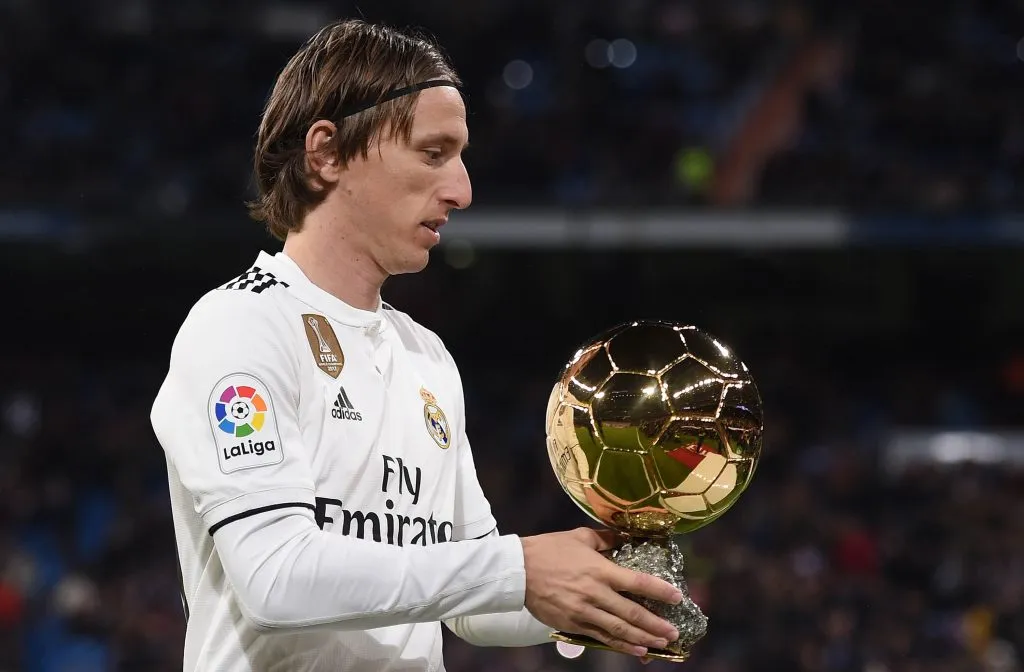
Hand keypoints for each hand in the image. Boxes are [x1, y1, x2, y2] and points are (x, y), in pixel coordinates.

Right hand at [521, 527, 681, 657]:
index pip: (637, 582)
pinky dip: (620, 645)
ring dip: (643, 639)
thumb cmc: (548, 550)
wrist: (517, 570)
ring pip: (619, 630)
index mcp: (599, 570)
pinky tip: (636, 650)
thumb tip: (625, 537)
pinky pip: (601, 637)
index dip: (659, 591)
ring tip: (662, 644)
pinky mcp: (572, 624)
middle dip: (656, 624)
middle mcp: (595, 593)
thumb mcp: (580, 537)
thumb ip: (605, 539)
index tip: (677, 597)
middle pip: (632, 613)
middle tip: (675, 632)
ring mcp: (583, 612)